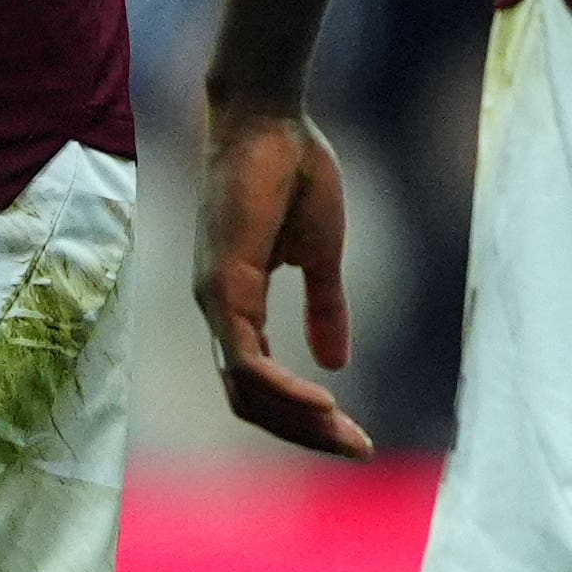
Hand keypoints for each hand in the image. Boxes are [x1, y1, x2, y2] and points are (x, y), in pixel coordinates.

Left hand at [198, 101, 374, 457]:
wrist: (272, 122)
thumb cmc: (293, 174)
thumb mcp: (321, 252)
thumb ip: (325, 307)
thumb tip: (337, 361)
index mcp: (238, 306)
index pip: (261, 382)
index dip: (304, 414)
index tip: (353, 434)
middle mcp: (218, 312)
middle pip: (250, 400)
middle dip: (303, 432)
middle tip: (356, 449)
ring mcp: (214, 302)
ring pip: (245, 390)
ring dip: (296, 420)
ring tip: (345, 435)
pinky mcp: (222, 286)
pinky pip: (246, 360)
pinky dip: (282, 388)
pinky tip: (324, 401)